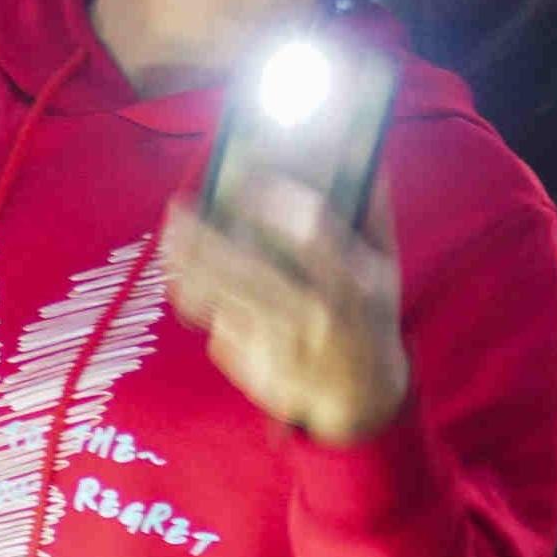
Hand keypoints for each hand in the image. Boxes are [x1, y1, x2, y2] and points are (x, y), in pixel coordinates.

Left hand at [160, 181, 407, 445]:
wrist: (361, 396)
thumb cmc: (369, 317)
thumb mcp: (384, 268)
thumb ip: (370, 214)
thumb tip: (364, 159)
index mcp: (355, 282)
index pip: (312, 232)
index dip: (273, 201)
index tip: (241, 179)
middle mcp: (317, 313)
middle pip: (245, 265)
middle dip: (201, 233)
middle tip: (178, 207)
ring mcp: (283, 343)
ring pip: (215, 297)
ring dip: (184, 263)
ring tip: (172, 238)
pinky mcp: (255, 366)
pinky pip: (214, 325)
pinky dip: (198, 300)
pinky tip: (190, 280)